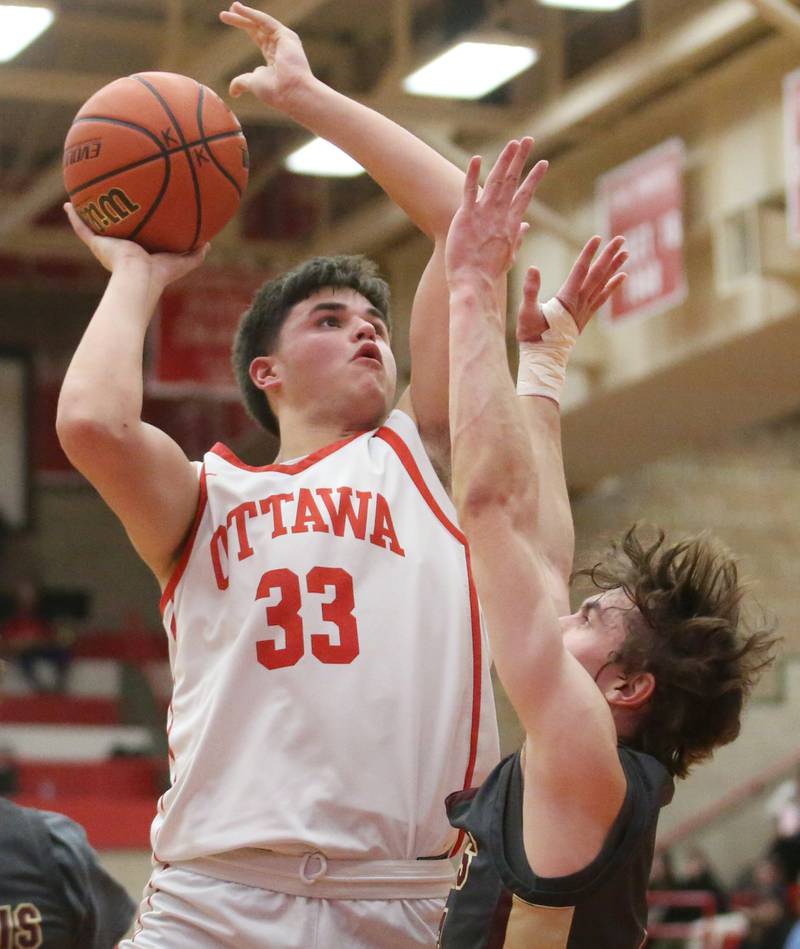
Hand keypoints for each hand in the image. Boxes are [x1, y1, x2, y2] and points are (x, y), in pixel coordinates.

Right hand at [64, 203, 209, 286]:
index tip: (139, 218)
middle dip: (114, 221)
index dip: (139, 230)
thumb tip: (209, 243)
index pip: (139, 241)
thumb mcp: (183, 262)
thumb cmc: (160, 274)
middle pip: (116, 233)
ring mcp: (107, 248)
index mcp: (140, 255)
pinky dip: (75, 217)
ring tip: (84, 199)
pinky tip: (68, 204)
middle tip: (111, 204)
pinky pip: (82, 229)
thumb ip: (195, 255)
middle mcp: (121, 251)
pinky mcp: (96, 245)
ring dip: (90, 215)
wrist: (139, 276)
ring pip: (96, 229)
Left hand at [220, 3, 314, 108]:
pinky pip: (265, 21)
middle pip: (258, 27)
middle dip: (242, 18)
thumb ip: (241, 82)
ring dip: (245, 14)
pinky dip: (252, 14)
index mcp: (274, 57)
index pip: (258, 37)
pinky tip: (238, 9)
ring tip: (231, 7)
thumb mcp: (253, 84)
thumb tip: (232, 92)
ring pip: (261, 22)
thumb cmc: (276, 92)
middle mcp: (280, 46)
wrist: (291, 94)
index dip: (245, 28)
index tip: (228, 19)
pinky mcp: (286, 35)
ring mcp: (284, 40)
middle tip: (227, 10)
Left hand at [445, 138, 547, 287]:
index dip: (533, 178)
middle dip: (521, 159)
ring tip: (513, 143)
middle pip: (512, 181)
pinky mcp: (466, 217)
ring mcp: (483, 214)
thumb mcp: (508, 256)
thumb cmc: (489, 274)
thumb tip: (527, 225)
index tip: (543, 163)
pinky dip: (473, 174)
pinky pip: (469, 191)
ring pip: (496, 181)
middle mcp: (500, 216)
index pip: (525, 196)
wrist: (473, 284)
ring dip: (505, 160)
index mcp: (511, 224)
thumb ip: (518, 237)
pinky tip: (476, 158)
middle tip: (529, 140)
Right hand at [516, 236, 627, 341]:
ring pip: (603, 284)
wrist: (542, 358)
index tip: (597, 237)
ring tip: (626, 252)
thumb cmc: (531, 335)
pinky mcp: (585, 316)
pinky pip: (603, 298)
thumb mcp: (526, 312)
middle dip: (608, 255)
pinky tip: (623, 276)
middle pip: (597, 274)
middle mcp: (580, 302)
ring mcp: (584, 309)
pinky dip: (613, 286)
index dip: (588, 253)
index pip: (580, 270)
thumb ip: (529, 291)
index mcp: (566, 299)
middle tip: (621, 239)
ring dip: (615, 267)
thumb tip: (533, 268)